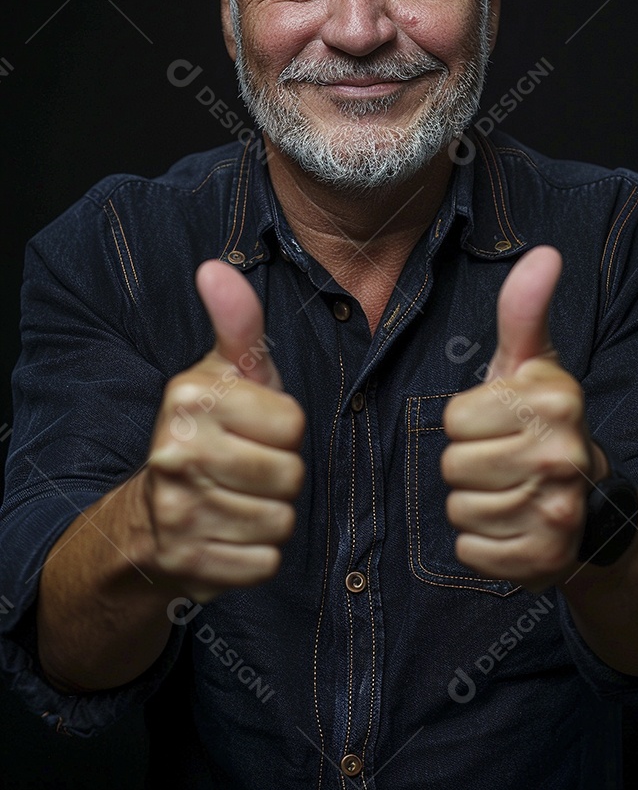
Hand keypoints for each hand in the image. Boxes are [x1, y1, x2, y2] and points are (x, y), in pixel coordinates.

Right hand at [144, 260, 304, 601]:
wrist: (153, 514)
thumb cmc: (210, 431)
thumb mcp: (226, 373)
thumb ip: (237, 323)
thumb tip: (215, 267)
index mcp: (191, 400)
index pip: (292, 424)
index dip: (284, 430)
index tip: (255, 430)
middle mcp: (176, 453)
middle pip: (289, 475)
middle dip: (281, 476)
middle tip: (249, 469)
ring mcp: (178, 512)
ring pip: (280, 521)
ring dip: (270, 516)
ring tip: (239, 501)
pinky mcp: (188, 563)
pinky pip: (264, 563)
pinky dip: (257, 556)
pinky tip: (230, 536)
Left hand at [442, 246, 605, 590]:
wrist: (583, 498)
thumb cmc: (536, 420)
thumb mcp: (529, 363)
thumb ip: (524, 310)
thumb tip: (545, 254)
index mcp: (553, 402)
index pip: (454, 418)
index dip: (465, 421)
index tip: (495, 421)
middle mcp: (562, 456)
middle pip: (454, 466)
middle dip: (466, 464)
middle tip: (499, 460)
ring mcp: (557, 512)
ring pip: (461, 510)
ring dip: (472, 504)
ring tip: (504, 491)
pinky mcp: (545, 560)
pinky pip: (472, 551)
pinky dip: (480, 544)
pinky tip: (507, 526)